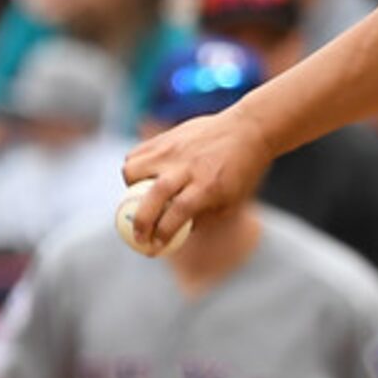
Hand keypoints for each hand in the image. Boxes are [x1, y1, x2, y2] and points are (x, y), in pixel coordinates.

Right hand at [122, 103, 272, 252]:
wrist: (247, 130)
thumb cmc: (241, 171)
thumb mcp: (231, 201)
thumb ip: (204, 218)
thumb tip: (175, 233)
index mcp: (209, 184)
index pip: (179, 211)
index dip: (164, 232)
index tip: (156, 247)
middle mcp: (188, 166)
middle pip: (155, 193)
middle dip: (142, 221)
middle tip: (138, 237)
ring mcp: (174, 149)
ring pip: (134, 168)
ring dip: (129, 189)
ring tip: (138, 198)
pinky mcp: (166, 137)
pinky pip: (136, 153)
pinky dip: (132, 169)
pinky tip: (141, 178)